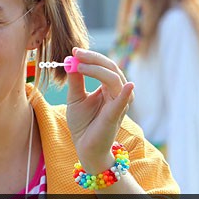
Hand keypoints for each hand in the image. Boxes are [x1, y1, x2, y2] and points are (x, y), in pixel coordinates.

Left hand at [65, 48, 133, 173]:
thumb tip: (70, 61)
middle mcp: (117, 92)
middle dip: (93, 58)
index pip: (104, 65)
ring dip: (97, 70)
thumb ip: (76, 80)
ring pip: (115, 79)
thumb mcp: (75, 98)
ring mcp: (119, 103)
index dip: (91, 57)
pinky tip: (127, 85)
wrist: (85, 147)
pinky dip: (126, 93)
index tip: (74, 51)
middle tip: (77, 53)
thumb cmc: (83, 123)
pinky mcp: (116, 115)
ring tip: (80, 66)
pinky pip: (124, 101)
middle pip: (111, 68)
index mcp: (108, 87)